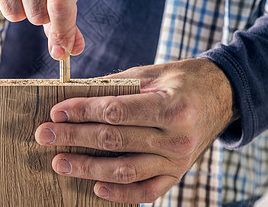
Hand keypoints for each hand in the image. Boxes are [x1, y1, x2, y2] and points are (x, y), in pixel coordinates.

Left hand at [35, 58, 234, 203]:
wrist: (222, 96)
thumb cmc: (182, 80)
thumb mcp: (152, 73)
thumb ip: (115, 85)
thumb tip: (75, 93)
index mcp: (170, 106)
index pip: (116, 111)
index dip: (82, 111)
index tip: (56, 112)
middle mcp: (175, 137)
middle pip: (114, 140)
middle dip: (74, 137)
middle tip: (44, 136)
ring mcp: (177, 161)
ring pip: (124, 170)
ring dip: (87, 168)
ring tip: (59, 163)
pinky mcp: (177, 174)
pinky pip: (147, 192)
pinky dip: (120, 194)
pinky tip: (95, 188)